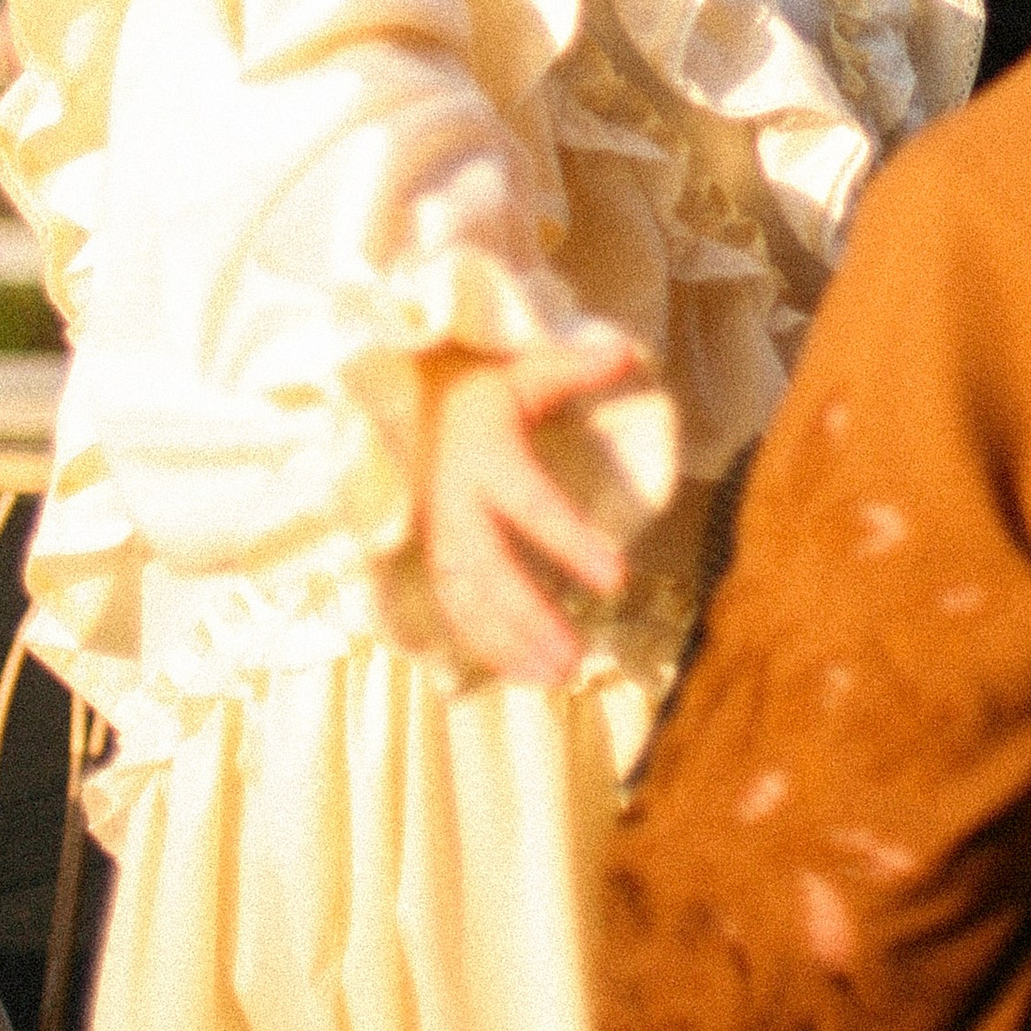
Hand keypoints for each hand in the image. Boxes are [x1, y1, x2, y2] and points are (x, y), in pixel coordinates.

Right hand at [417, 332, 651, 685]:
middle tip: (576, 660)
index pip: (532, 503)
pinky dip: (483, 643)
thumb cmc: (475, 387)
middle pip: (489, 569)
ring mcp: (436, 531)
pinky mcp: (427, 552)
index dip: (571, 541)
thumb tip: (628, 352)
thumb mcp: (521, 370)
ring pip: (465, 597)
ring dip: (507, 642)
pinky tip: (522, 673)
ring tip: (557, 678)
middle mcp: (455, 500)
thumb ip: (572, 367)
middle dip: (529, 618)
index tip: (618, 578)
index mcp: (484, 453)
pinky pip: (450, 605)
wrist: (401, 396)